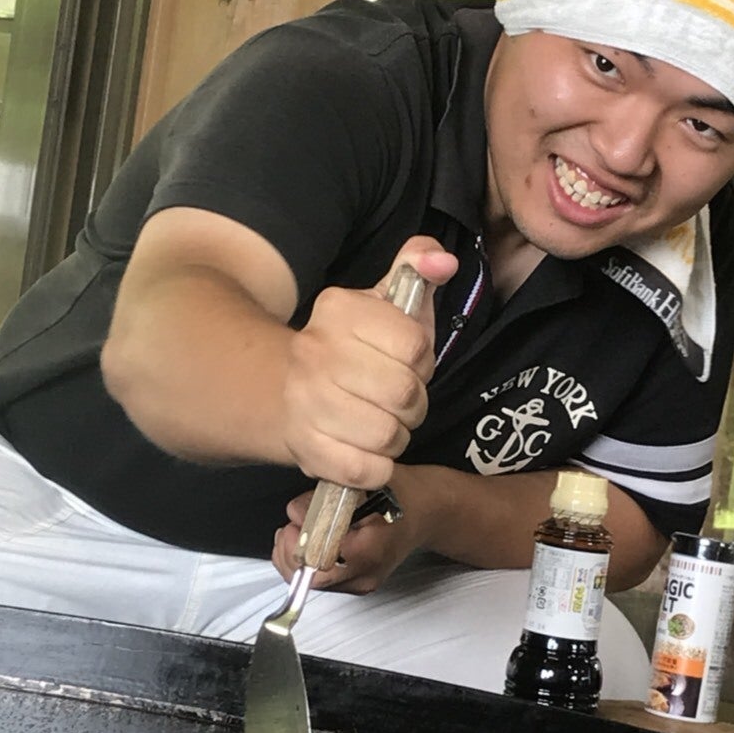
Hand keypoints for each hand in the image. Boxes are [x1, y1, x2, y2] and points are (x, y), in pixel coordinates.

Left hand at [273, 477, 425, 593]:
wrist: (428, 512)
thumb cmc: (400, 493)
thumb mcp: (362, 483)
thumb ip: (325, 497)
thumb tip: (293, 512)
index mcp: (369, 550)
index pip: (319, 566)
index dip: (296, 549)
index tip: (292, 524)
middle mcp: (366, 574)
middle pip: (312, 580)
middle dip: (291, 555)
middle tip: (289, 527)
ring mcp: (363, 584)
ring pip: (314, 583)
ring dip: (297, 559)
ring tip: (297, 532)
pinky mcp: (359, 584)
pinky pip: (324, 581)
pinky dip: (308, 563)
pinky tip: (308, 542)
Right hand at [281, 237, 456, 491]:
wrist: (289, 389)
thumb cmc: (358, 347)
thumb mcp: (389, 300)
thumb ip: (419, 266)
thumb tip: (444, 262)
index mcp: (339, 309)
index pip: (415, 345)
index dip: (423, 362)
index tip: (408, 363)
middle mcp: (314, 351)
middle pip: (405, 394)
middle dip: (415, 404)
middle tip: (399, 401)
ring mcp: (303, 401)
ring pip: (388, 435)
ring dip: (397, 437)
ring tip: (384, 424)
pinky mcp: (304, 447)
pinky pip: (363, 470)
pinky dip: (378, 468)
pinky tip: (370, 453)